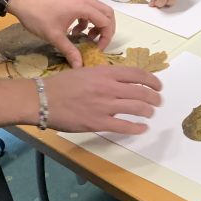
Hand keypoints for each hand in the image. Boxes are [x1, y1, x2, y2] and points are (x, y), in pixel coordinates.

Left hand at [6, 0, 115, 66]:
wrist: (20, 1)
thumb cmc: (37, 17)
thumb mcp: (54, 37)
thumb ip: (70, 51)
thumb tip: (79, 67)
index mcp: (82, 7)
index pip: (106, 22)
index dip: (105, 37)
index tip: (97, 48)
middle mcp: (83, 0)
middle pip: (107, 13)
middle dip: (106, 29)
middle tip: (98, 42)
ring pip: (98, 10)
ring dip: (97, 24)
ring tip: (87, 37)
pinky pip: (88, 9)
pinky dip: (87, 20)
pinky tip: (75, 30)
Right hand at [44, 65, 162, 133]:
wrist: (42, 99)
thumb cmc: (62, 85)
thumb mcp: (86, 72)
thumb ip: (105, 76)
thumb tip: (122, 82)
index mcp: (105, 73)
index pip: (137, 74)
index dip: (152, 80)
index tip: (158, 86)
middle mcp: (109, 88)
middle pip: (142, 92)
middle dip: (154, 98)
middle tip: (158, 101)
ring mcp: (105, 106)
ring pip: (138, 109)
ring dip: (148, 112)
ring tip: (150, 113)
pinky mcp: (99, 123)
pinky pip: (125, 126)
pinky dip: (137, 128)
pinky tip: (142, 128)